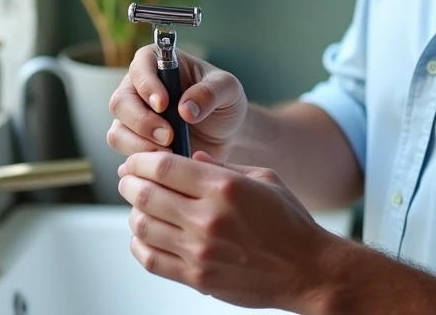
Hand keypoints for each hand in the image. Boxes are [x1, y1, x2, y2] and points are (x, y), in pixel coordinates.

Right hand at [107, 48, 247, 159]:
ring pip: (118, 132)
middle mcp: (137, 88)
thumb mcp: (227, 89)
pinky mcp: (134, 144)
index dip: (147, 86)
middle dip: (142, 122)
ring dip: (140, 146)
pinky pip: (126, 154)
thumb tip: (186, 109)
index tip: (164, 104)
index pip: (140, 67)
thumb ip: (210, 92)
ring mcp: (132, 118)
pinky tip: (162, 166)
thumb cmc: (223, 101)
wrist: (226, 133)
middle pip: (120, 103)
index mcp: (156, 63)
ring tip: (171, 153)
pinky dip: (142, 162)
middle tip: (168, 137)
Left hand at [117, 151, 336, 310]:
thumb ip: (224, 166)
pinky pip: (151, 259)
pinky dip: (139, 244)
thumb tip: (189, 158)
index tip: (135, 161)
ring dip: (133, 212)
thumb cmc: (289, 222)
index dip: (141, 161)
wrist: (307, 269)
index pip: (164, 167)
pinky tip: (144, 235)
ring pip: (142, 226)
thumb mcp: (264, 178)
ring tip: (138, 206)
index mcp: (224, 188)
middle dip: (130, 183)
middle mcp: (208, 218)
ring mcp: (200, 251)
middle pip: (146, 194)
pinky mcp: (197, 278)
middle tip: (128, 179)